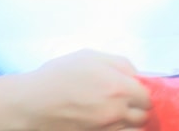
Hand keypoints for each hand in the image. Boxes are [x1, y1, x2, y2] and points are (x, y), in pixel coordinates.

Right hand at [25, 50, 149, 129]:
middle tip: (128, 103)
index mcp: (119, 87)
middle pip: (143, 117)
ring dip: (129, 123)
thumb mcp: (91, 57)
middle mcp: (116, 112)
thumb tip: (138, 76)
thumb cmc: (59, 76)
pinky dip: (117, 130)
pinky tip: (108, 122)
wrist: (30, 104)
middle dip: (139, 109)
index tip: (136, 91)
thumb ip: (121, 64)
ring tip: (118, 113)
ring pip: (132, 130)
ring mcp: (105, 129)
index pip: (148, 97)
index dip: (143, 93)